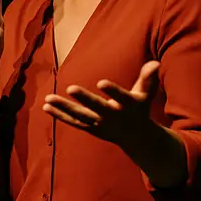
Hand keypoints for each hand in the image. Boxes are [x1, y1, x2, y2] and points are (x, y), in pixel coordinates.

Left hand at [43, 60, 160, 146]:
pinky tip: (45, 107)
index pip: (120, 97)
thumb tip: (155, 62)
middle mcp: (112, 116)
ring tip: (47, 99)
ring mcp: (99, 124)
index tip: (101, 82)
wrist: (136, 137)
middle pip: (96, 107)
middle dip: (84, 99)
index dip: (112, 91)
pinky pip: (73, 122)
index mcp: (127, 106)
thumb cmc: (139, 108)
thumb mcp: (145, 94)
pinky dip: (59, 115)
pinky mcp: (90, 128)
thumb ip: (148, 79)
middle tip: (70, 88)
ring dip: (64, 108)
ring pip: (80, 116)